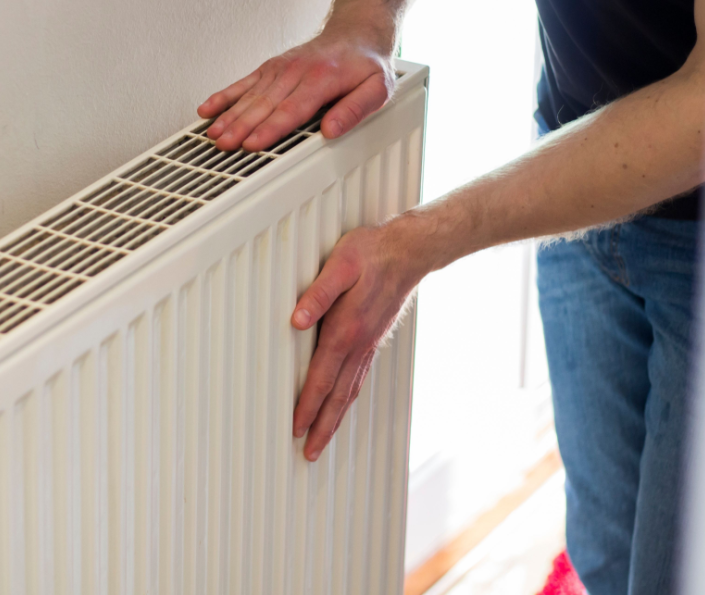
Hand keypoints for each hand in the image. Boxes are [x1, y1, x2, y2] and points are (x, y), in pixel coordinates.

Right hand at [196, 25, 395, 151]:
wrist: (357, 32)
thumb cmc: (365, 64)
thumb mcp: (377, 88)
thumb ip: (355, 109)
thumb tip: (332, 130)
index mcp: (321, 79)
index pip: (291, 110)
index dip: (270, 129)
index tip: (253, 144)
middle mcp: (295, 72)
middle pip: (264, 105)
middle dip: (242, 127)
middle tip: (225, 145)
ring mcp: (280, 69)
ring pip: (250, 96)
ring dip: (229, 116)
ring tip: (213, 135)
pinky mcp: (270, 68)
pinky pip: (243, 83)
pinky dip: (224, 96)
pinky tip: (207, 109)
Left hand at [290, 214, 439, 460]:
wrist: (408, 251)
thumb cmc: (371, 253)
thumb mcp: (340, 264)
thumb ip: (318, 294)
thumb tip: (296, 320)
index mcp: (347, 330)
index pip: (322, 377)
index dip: (307, 405)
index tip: (296, 428)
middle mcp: (359, 344)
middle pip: (338, 396)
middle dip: (322, 427)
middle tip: (309, 453)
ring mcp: (368, 346)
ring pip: (350, 392)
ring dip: (335, 419)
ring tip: (322, 441)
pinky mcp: (373, 341)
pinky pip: (358, 379)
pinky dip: (347, 400)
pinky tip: (342, 406)